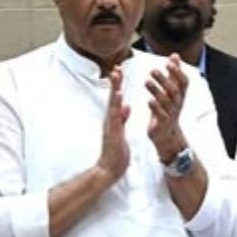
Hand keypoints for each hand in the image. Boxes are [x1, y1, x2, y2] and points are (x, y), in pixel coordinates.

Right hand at [96, 67, 129, 181]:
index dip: (118, 85)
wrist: (110, 169)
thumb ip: (123, 119)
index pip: (116, 99)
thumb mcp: (122, 132)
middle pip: (113, 98)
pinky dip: (118, 108)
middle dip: (115, 83)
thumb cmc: (116, 152)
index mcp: (114, 120)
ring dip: (115, 90)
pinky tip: (121, 99)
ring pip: (113, 105)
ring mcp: (110, 126)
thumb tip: (126, 106)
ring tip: (117, 76)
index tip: (120, 71)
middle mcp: (110, 120)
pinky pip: (116, 119)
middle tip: (117, 67)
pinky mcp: (113, 134)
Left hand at [146, 54, 189, 161]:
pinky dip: (156, 107)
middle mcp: (178, 103)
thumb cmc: (168, 109)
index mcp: (180, 95)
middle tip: (152, 70)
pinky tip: (149, 100)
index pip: (183, 81)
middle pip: (174, 90)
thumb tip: (175, 55)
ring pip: (166, 101)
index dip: (178, 72)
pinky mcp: (163, 123)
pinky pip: (161, 115)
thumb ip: (173, 73)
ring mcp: (171, 113)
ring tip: (146, 81)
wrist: (167, 134)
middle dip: (164, 79)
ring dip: (157, 91)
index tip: (169, 62)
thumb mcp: (173, 90)